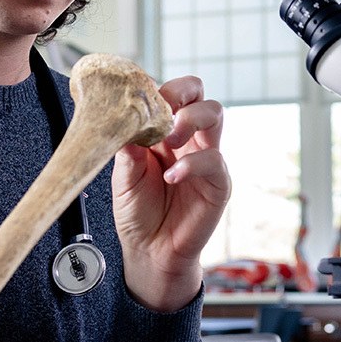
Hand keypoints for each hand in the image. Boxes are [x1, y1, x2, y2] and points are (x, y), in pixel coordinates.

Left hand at [113, 76, 229, 311]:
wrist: (150, 252)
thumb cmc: (137, 213)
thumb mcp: (122, 179)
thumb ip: (126, 152)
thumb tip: (125, 125)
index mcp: (163, 133)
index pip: (169, 94)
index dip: (157, 90)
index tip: (138, 99)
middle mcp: (188, 140)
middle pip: (198, 95)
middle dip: (181, 93)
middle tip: (162, 111)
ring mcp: (205, 157)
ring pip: (214, 114)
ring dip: (191, 118)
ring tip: (170, 140)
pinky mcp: (218, 183)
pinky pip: (214, 160)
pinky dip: (192, 164)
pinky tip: (172, 177)